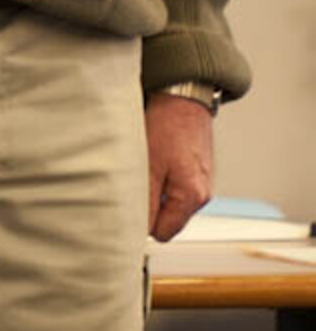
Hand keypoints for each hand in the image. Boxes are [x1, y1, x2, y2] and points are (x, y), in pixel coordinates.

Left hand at [145, 93, 214, 240]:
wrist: (183, 98)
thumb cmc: (166, 126)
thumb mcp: (148, 167)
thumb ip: (146, 202)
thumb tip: (139, 228)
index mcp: (192, 197)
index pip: (164, 232)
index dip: (143, 225)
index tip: (128, 210)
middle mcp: (202, 194)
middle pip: (169, 219)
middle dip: (150, 208)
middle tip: (133, 185)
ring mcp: (202, 182)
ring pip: (171, 202)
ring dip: (156, 192)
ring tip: (145, 169)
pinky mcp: (198, 170)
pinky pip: (176, 186)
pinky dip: (163, 179)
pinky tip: (155, 161)